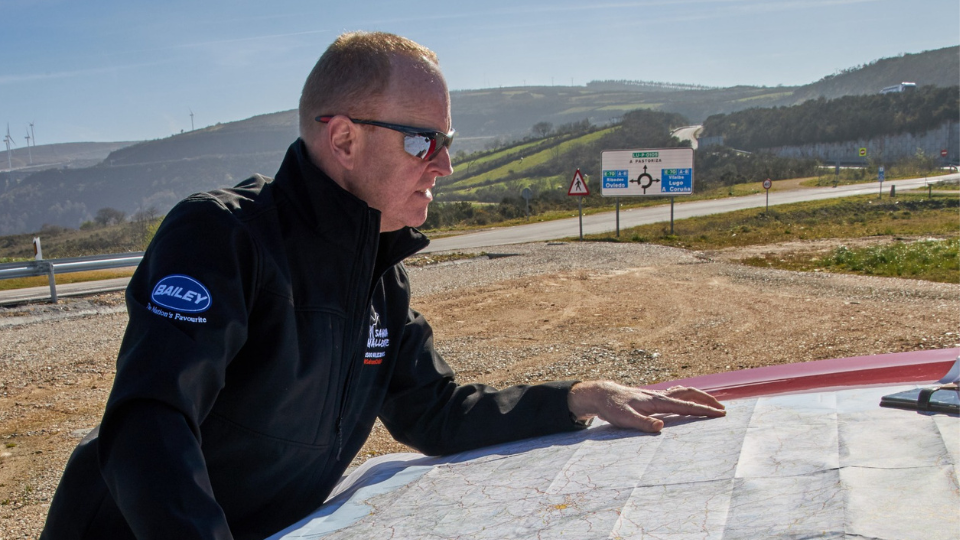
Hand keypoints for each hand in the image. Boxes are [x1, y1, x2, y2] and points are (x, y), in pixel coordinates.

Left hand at [567, 381, 725, 432]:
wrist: (602, 395)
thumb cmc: (613, 408)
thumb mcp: (625, 419)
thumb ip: (642, 423)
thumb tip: (661, 426)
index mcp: (657, 402)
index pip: (686, 406)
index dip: (704, 409)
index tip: (720, 413)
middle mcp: (660, 396)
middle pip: (689, 394)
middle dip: (707, 400)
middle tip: (723, 409)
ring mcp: (657, 395)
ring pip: (684, 392)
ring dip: (699, 396)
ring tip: (712, 404)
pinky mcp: (653, 397)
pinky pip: (676, 394)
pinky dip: (688, 395)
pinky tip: (689, 399)